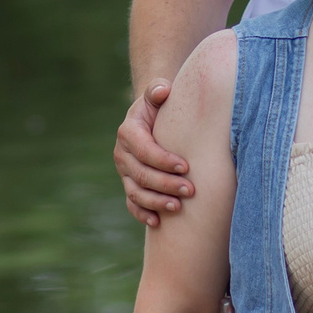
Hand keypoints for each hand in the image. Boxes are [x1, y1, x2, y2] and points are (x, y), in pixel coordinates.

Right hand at [115, 81, 193, 226]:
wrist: (154, 120)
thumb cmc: (161, 107)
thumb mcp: (158, 94)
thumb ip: (158, 89)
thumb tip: (163, 89)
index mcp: (128, 132)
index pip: (144, 149)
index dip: (163, 160)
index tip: (186, 166)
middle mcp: (122, 154)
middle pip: (141, 174)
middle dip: (165, 184)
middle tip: (190, 190)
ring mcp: (125, 172)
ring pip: (136, 192)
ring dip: (156, 202)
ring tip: (178, 207)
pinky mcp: (130, 185)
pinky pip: (132, 203)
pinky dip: (142, 214)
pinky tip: (158, 222)